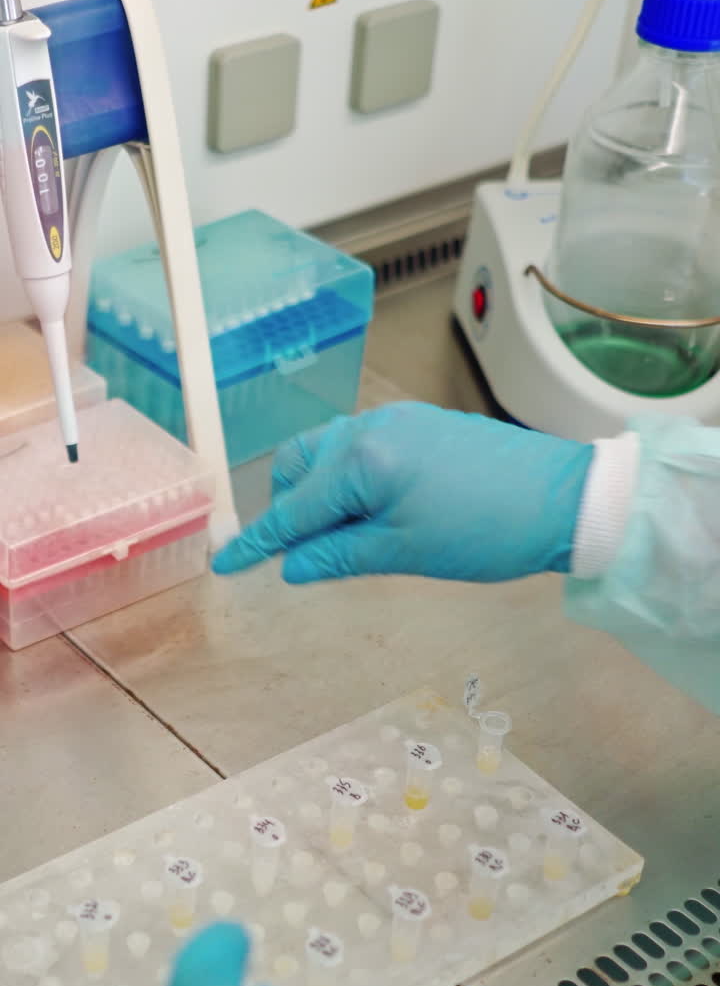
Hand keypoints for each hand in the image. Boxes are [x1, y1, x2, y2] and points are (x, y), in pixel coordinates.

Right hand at [212, 402, 592, 583]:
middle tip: (304, 553)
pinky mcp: (421, 423)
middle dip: (289, 507)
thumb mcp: (404, 553)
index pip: (293, 509)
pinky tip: (377, 510)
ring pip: (329, 451)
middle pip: (298, 464)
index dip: (257, 543)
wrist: (564, 497)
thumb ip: (338, 555)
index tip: (225, 565)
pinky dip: (351, 477)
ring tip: (348, 535)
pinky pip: (362, 446)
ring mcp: (398, 419)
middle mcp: (371, 426)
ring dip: (321, 491)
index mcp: (362, 459)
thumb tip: (291, 565)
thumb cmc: (487, 530)